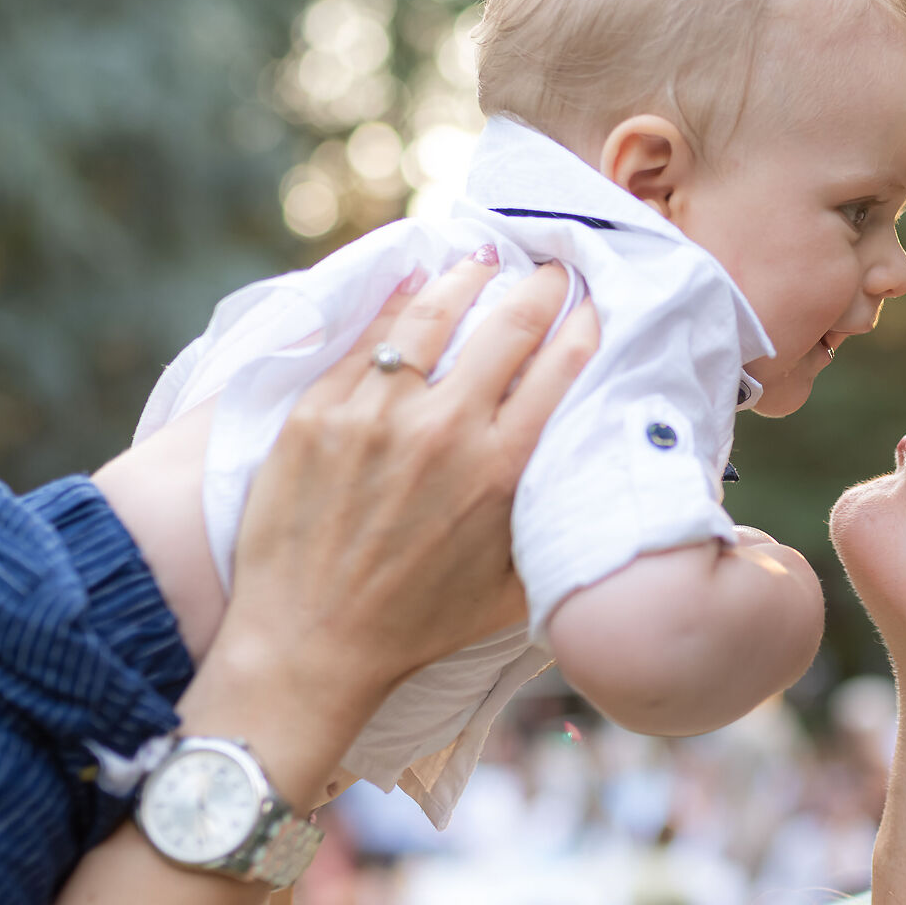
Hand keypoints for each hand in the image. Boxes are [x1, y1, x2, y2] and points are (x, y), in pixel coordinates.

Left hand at [187, 256, 595, 798]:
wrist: (309, 643)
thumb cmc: (417, 625)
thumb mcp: (514, 588)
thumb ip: (554, 527)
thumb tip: (596, 487)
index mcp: (502, 470)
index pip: (561, 366)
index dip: (583, 323)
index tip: (590, 302)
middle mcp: (445, 430)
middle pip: (507, 325)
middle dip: (538, 286)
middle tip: (548, 268)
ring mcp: (376, 414)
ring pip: (433, 312)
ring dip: (466, 278)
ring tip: (480, 261)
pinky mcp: (318, 412)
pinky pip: (367, 339)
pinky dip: (398, 303)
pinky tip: (414, 283)